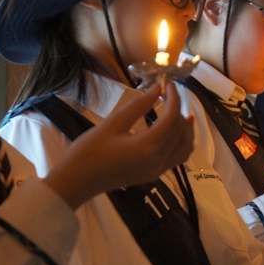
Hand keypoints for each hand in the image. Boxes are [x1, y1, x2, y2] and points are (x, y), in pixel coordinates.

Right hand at [44, 82, 193, 209]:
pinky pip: (178, 157)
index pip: (171, 118)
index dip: (174, 98)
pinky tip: (179, 129)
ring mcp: (158, 170)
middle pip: (180, 131)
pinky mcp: (154, 174)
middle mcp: (158, 161)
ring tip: (176, 109)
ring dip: (184, 126)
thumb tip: (158, 88)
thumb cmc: (89, 151)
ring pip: (185, 146)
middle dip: (178, 109)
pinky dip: (182, 141)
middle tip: (165, 93)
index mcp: (147, 147)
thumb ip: (138, 105)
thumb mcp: (113, 123)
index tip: (168, 83)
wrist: (78, 181)